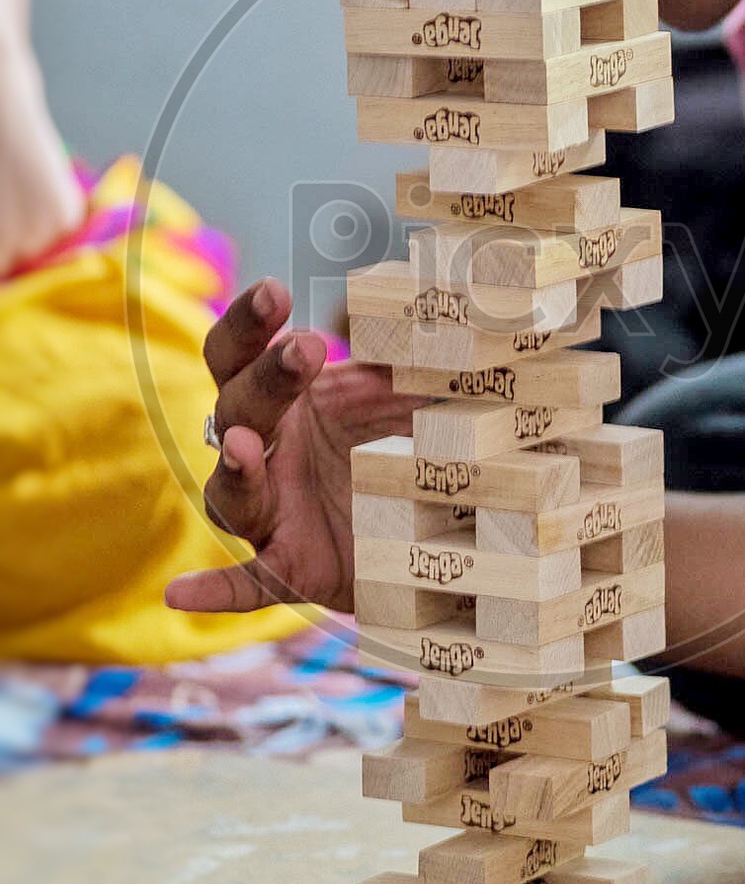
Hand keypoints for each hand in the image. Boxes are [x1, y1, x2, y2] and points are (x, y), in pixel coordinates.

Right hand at [165, 278, 424, 613]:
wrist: (425, 527)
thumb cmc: (398, 442)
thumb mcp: (406, 392)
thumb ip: (404, 352)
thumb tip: (425, 300)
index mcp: (281, 400)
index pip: (239, 354)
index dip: (247, 323)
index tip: (274, 291)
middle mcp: (263, 450)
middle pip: (237, 408)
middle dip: (266, 377)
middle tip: (307, 348)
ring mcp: (269, 511)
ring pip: (231, 491)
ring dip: (237, 468)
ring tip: (246, 445)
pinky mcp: (288, 568)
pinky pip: (246, 582)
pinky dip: (215, 589)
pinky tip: (180, 593)